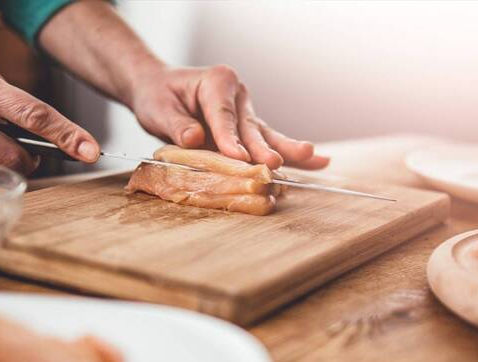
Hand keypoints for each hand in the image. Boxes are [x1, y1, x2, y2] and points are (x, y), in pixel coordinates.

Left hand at [130, 65, 329, 169]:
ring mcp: (246, 110)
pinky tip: (318, 162)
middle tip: (273, 163)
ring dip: (287, 149)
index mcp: (217, 81)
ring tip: (313, 157)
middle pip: (250, 126)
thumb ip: (176, 125)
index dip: (230, 139)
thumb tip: (194, 139)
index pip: (223, 115)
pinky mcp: (248, 127)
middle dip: (262, 147)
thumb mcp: (158, 108)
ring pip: (266, 134)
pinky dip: (289, 153)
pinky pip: (268, 141)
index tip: (238, 158)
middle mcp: (238, 93)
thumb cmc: (158, 96)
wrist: (160, 89)